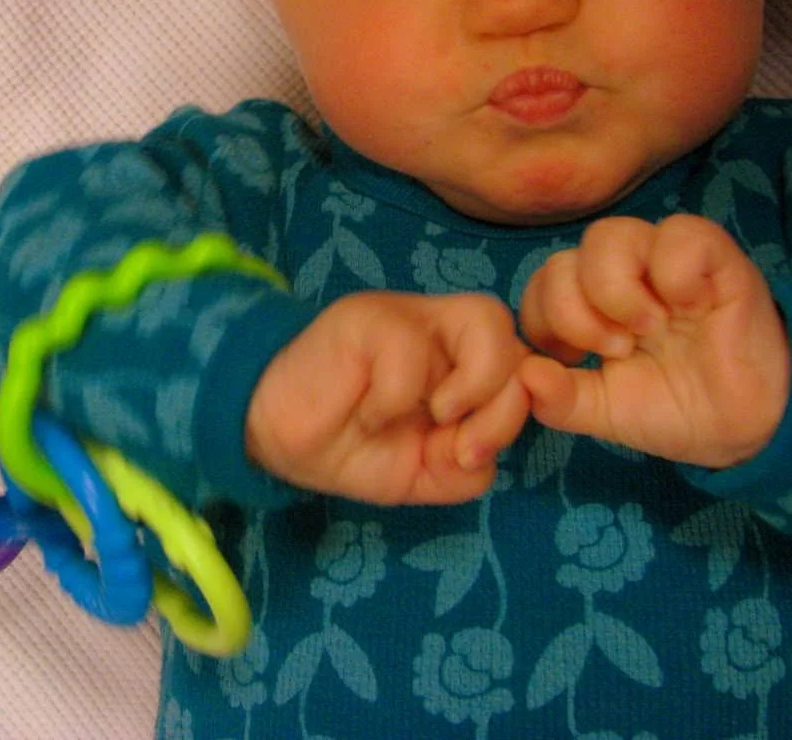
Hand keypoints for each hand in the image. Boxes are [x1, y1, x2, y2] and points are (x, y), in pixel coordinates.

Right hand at [245, 292, 529, 504]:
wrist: (269, 434)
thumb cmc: (344, 447)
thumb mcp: (418, 475)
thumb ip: (462, 470)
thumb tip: (483, 454)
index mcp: (459, 363)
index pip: (521, 363)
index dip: (519, 406)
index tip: (475, 452)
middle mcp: (440, 330)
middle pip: (513, 336)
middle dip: (503, 404)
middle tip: (461, 445)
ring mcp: (406, 317)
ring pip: (485, 321)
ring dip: (474, 385)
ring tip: (434, 418)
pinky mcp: (367, 316)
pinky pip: (410, 352)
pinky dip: (395, 400)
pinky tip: (366, 416)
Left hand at [518, 215, 791, 468]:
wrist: (755, 427)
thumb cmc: (679, 411)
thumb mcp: (607, 413)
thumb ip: (560, 400)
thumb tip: (523, 375)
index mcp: (591, 306)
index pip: (540, 284)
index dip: (543, 319)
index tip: (572, 361)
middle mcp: (623, 275)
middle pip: (563, 258)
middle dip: (574, 312)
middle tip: (614, 350)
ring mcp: (665, 262)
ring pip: (610, 235)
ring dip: (615, 289)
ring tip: (648, 329)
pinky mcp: (716, 258)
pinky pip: (679, 234)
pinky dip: (672, 270)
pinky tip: (688, 305)